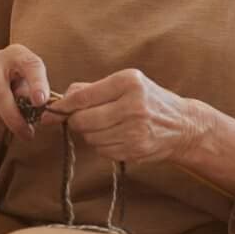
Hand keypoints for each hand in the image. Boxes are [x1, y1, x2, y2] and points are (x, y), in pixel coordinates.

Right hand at [0, 44, 49, 140]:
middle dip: (12, 117)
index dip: (36, 83)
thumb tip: (36, 106)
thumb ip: (35, 97)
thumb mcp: (31, 89)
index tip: (40, 102)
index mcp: (17, 55)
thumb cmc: (17, 88)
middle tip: (26, 134)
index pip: (30, 64)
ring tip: (5, 123)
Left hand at [53, 68, 200, 163]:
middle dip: (75, 122)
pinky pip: (103, 150)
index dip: (62, 106)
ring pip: (91, 138)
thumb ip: (91, 89)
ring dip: (90, 135)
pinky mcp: (136, 149)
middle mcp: (133, 105)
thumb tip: (59, 100)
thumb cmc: (148, 100)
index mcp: (128, 82)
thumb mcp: (125, 83)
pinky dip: (102, 145)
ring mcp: (135, 130)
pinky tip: (115, 137)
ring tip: (105, 126)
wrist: (183, 126)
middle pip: (83, 120)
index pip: (83, 97)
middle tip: (81, 119)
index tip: (51, 111)